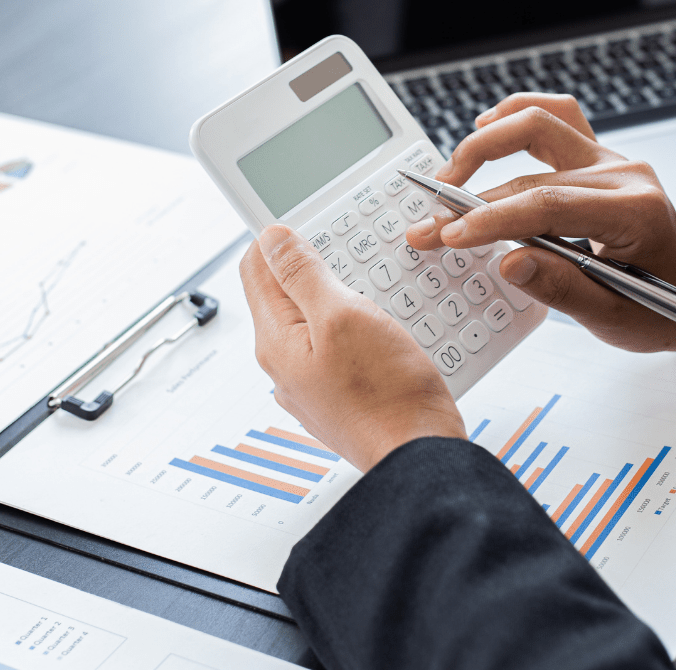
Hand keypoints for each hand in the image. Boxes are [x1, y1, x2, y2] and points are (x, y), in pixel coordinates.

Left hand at [240, 226, 465, 471]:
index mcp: (276, 341)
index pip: (256, 269)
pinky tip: (384, 327)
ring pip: (316, 320)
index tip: (310, 221)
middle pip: (286, 294)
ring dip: (340, 296)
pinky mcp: (340, 395)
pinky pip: (338, 347)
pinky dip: (357, 327)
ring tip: (373, 289)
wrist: (420, 454)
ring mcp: (312, 383)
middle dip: (315, 266)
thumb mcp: (343, 315)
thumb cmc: (387, 393)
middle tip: (351, 253)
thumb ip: (303, 274)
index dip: (278, 237)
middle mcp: (285, 365)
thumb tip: (273, 239)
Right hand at [406, 93, 675, 352]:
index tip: (450, 236)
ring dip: (487, 142)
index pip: (548, 205)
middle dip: (471, 197)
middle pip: (532, 167)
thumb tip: (509, 261)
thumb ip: (561, 289)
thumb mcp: (613, 317)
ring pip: (541, 121)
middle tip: (431, 225)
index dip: (492, 219)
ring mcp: (610, 159)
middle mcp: (622, 174)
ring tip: (447, 175)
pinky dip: (517, 115)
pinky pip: (556, 115)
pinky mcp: (596, 156)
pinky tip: (485, 127)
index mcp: (634, 213)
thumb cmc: (657, 305)